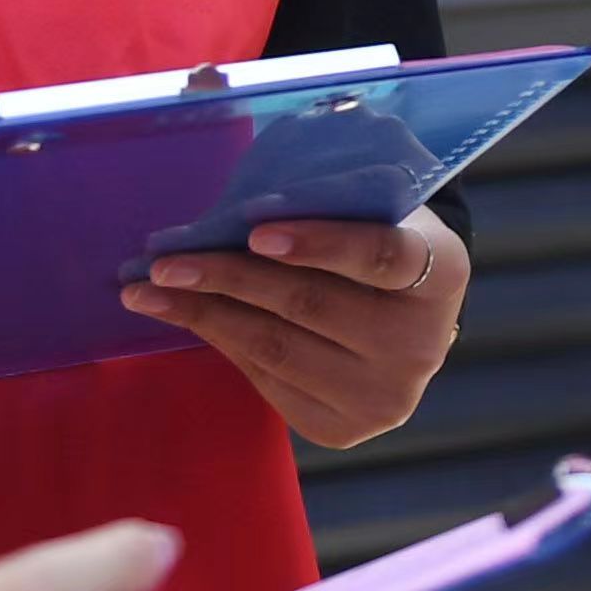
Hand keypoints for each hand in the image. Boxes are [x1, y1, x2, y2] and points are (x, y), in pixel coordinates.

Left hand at [116, 211, 465, 447]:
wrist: (409, 322)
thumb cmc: (379, 241)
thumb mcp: (376, 209)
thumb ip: (326, 193)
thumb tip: (219, 162)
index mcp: (443, 273)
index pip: (380, 255)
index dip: (319, 243)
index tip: (255, 231)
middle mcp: (420, 344)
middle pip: (311, 305)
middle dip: (228, 277)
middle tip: (166, 260)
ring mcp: (383, 395)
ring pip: (277, 348)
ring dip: (204, 314)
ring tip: (148, 291)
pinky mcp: (342, 429)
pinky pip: (266, 380)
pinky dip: (221, 342)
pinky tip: (185, 316)